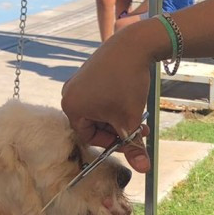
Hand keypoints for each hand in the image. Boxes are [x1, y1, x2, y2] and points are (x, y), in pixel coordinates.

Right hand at [62, 31, 153, 171]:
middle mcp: (69, 94)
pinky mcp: (88, 71)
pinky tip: (131, 98)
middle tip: (138, 129)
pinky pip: (99, 96)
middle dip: (118, 129)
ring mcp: (77, 81)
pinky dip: (114, 102)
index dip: (111, 141)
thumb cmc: (127, 83)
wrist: (134, 45)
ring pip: (99, 110)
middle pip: (93, 124)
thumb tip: (144, 169)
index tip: (129, 138)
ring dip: (119, 117)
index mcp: (71, 107)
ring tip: (138, 115)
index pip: (88, 137)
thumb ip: (134, 147)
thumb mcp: (130, 120)